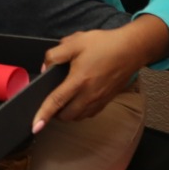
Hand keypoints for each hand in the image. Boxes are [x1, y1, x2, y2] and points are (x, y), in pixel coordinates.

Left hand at [32, 25, 151, 131]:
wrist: (133, 48)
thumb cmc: (105, 44)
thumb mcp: (75, 42)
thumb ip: (55, 55)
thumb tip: (45, 68)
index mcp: (79, 80)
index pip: (56, 102)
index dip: (44, 114)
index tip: (35, 127)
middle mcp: (89, 94)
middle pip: (67, 115)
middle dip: (55, 114)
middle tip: (50, 103)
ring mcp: (100, 99)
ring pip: (79, 116)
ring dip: (68, 113)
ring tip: (63, 102)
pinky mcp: (108, 100)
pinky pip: (90, 113)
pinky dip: (80, 111)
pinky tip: (78, 100)